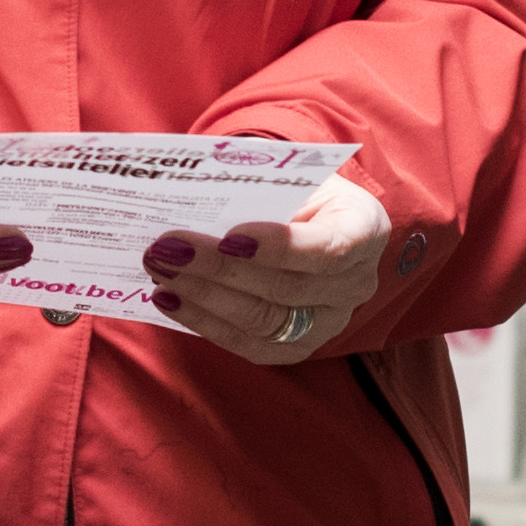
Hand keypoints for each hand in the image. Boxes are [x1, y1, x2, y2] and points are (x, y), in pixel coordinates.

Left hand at [146, 176, 408, 364]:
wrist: (314, 222)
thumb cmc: (298, 192)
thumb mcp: (292, 178)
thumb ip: (256, 189)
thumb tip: (192, 195)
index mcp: (364, 230)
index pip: (327, 249)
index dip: (278, 247)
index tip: (229, 236)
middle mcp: (356, 284)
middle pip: (286, 289)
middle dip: (220, 270)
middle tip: (167, 249)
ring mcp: (329, 323)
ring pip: (264, 322)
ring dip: (204, 298)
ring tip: (161, 272)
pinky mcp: (297, 347)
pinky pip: (250, 345)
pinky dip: (205, 323)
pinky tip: (170, 300)